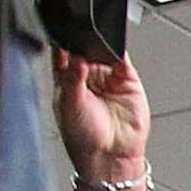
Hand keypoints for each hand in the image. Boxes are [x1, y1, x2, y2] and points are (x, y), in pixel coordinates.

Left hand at [54, 49, 151, 186]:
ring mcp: (107, 77)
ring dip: (101, 45)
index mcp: (66, 78)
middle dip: (84, 41)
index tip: (65, 36)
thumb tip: (76, 55)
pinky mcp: (127, 81)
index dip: (64, 41)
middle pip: (84, 47)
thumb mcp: (70, 103)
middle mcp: (87, 76)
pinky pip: (123, 59)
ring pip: (104, 50)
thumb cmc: (84, 137)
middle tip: (82, 39)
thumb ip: (72, 76)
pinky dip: (118, 51)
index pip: (63, 51)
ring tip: (97, 49)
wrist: (112, 155)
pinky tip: (112, 53)